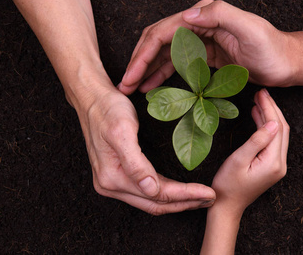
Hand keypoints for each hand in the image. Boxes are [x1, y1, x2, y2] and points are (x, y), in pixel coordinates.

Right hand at [75, 85, 215, 214]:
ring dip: (177, 202)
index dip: (186, 195)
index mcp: (112, 177)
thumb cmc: (108, 109)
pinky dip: (165, 194)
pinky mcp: (116, 177)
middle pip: (155, 204)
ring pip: (151, 201)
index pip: (158, 194)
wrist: (92, 99)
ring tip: (200, 198)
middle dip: (185, 203)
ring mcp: (112, 183)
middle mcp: (110, 186)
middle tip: (210, 198)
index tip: (209, 193)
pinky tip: (179, 190)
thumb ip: (135, 162)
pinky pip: (145, 193)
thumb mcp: (122, 131)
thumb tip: (151, 189)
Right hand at [119, 0, 296, 94]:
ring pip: (164, 55)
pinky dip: (163, 75)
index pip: (163, 32)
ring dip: (147, 70)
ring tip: (132, 88)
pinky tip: (152, 86)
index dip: (144, 54)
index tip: (131, 75)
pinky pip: (177, 65)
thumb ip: (219, 15)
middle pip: (158, 42)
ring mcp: (200, 41)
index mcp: (204, 15)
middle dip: (139, 62)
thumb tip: (186, 15)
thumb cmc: (271, 48)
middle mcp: (198, 24)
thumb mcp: (249, 28)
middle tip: (125, 84)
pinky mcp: (205, 56)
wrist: (286, 63)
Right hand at [211, 89, 288, 215]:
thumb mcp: (239, 159)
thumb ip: (257, 140)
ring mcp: (277, 166)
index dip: (270, 108)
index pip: (277, 128)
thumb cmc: (228, 185)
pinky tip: (258, 116)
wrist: (227, 206)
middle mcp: (280, 164)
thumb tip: (273, 122)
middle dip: (272, 109)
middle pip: (281, 129)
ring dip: (270, 116)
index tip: (261, 93)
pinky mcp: (271, 166)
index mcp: (273, 162)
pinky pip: (272, 142)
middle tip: (261, 93)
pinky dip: (266, 127)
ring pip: (278, 134)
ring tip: (259, 100)